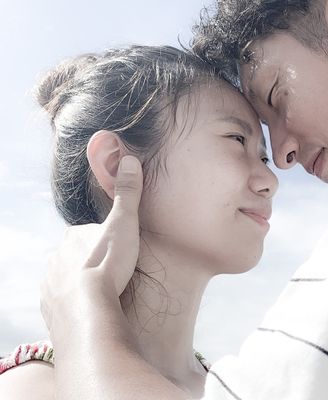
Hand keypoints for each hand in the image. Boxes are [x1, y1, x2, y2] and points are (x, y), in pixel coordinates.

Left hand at [41, 155, 143, 331]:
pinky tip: (92, 309)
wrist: (88, 311)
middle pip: (78, 255)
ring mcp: (50, 284)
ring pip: (69, 278)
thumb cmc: (108, 265)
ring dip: (84, 282)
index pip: (91, 232)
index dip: (108, 240)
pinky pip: (63, 302)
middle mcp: (56, 257)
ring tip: (106, 293)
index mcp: (73, 236)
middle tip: (116, 272)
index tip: (122, 250)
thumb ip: (128, 193)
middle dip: (93, 261)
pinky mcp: (50, 308)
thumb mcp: (124, 223)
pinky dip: (76, 303)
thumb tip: (129, 158)